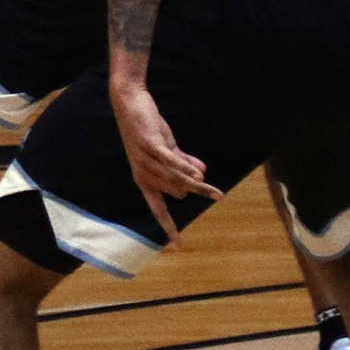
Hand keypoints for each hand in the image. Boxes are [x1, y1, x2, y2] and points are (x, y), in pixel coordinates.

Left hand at [108, 81, 221, 243]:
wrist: (132, 102)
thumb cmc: (148, 127)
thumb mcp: (166, 149)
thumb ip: (182, 162)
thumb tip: (202, 175)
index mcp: (145, 179)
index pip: (158, 209)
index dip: (169, 227)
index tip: (178, 247)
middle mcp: (143, 174)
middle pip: (177, 192)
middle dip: (194, 191)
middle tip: (210, 190)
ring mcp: (146, 161)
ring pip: (177, 180)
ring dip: (198, 186)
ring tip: (218, 195)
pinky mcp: (151, 145)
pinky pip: (172, 162)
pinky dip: (186, 168)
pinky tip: (200, 175)